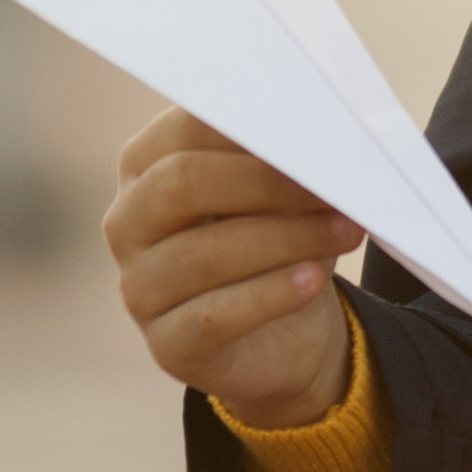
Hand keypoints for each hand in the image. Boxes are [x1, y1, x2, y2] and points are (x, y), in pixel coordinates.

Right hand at [105, 107, 362, 428]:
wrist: (281, 334)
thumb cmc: (272, 239)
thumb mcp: (276, 193)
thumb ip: (277, 161)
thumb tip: (313, 137)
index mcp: (145, 166)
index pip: (185, 127)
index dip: (252, 127)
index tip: (311, 131)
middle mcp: (128, 223)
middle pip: (183, 183)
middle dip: (267, 182)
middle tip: (334, 185)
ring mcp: (138, 287)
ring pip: (204, 254)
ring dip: (286, 238)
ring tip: (344, 230)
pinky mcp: (166, 344)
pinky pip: (213, 316)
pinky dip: (271, 294)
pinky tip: (311, 279)